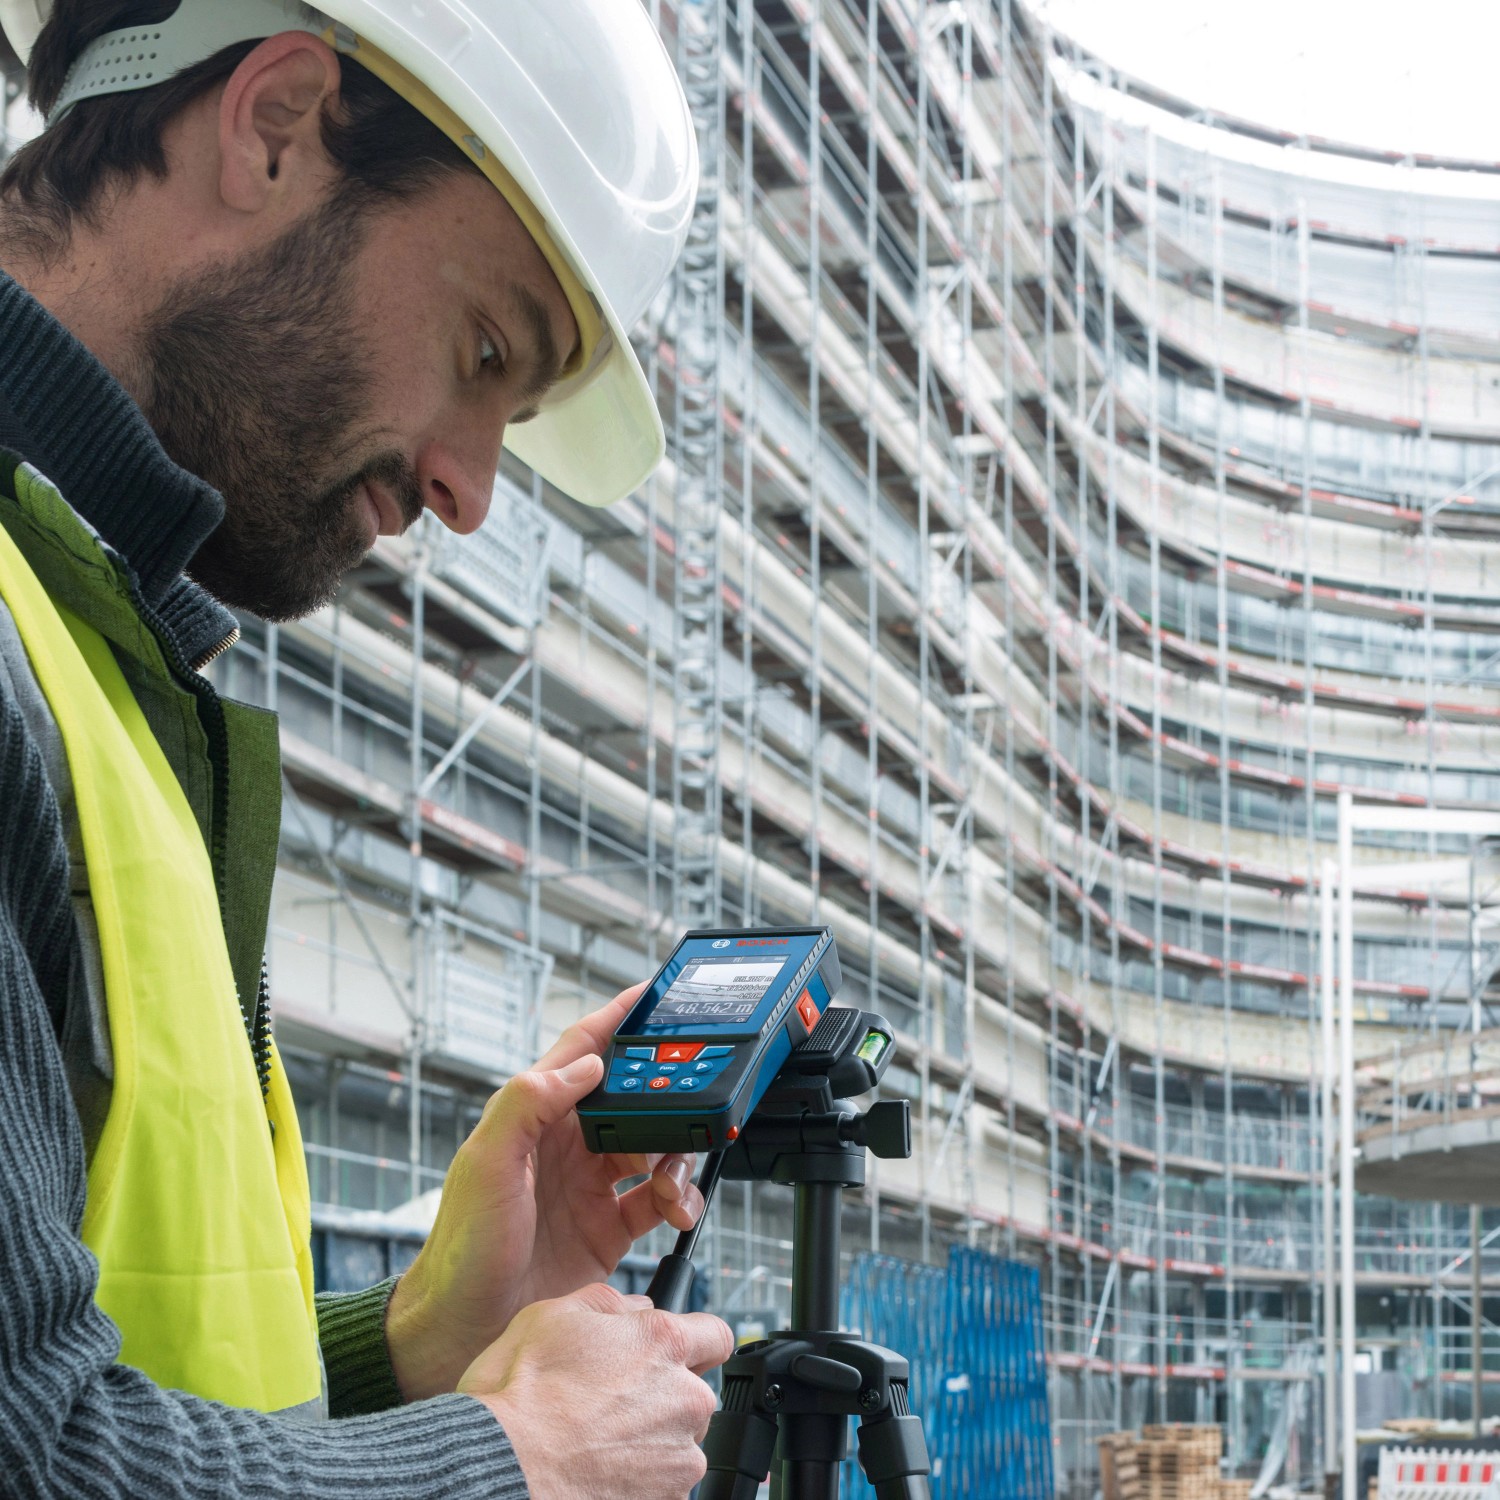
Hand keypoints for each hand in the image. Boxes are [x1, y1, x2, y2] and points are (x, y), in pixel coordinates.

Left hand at [388, 985, 708, 1398]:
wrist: (464, 1329)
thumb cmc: (461, 1248)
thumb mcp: (486, 1164)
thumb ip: (528, 1103)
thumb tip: (588, 1065)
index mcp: (536, 1115)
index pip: (584, 1047)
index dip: (620, 1016)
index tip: (658, 993)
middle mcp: (567, 1144)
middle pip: (633, 1098)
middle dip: (669, 1096)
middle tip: (696, 1101)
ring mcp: (590, 1186)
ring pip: (655, 1147)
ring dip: (679, 1156)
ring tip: (675, 1181)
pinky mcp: (608, 1228)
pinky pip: (660, 1200)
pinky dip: (680, 1201)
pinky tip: (678, 1212)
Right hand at [460, 1283, 732, 1499]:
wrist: (506, 1468)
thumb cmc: (523, 1393)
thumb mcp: (555, 1315)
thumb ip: (609, 1302)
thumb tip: (635, 1308)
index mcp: (664, 1344)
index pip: (717, 1334)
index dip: (696, 1341)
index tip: (676, 1354)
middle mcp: (685, 1399)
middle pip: (694, 1393)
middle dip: (663, 1396)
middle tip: (612, 1404)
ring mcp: (679, 1457)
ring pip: (679, 1442)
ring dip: (653, 1442)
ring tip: (599, 1443)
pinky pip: (665, 1486)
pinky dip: (641, 1482)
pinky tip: (600, 1472)